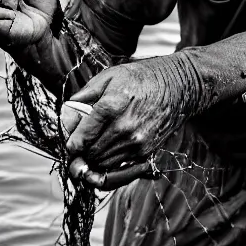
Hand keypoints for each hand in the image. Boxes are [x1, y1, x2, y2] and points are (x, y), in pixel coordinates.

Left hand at [60, 55, 200, 185]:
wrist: (178, 87)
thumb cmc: (141, 78)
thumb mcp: (109, 76)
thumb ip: (84, 95)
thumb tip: (67, 114)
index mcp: (110, 106)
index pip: (81, 138)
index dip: (71, 145)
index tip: (70, 145)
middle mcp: (123, 128)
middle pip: (91, 154)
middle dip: (81, 154)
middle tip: (78, 149)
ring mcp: (136, 143)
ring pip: (104, 164)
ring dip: (95, 161)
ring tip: (92, 150)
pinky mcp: (146, 152)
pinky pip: (121, 168)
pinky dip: (110, 165)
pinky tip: (107, 155)